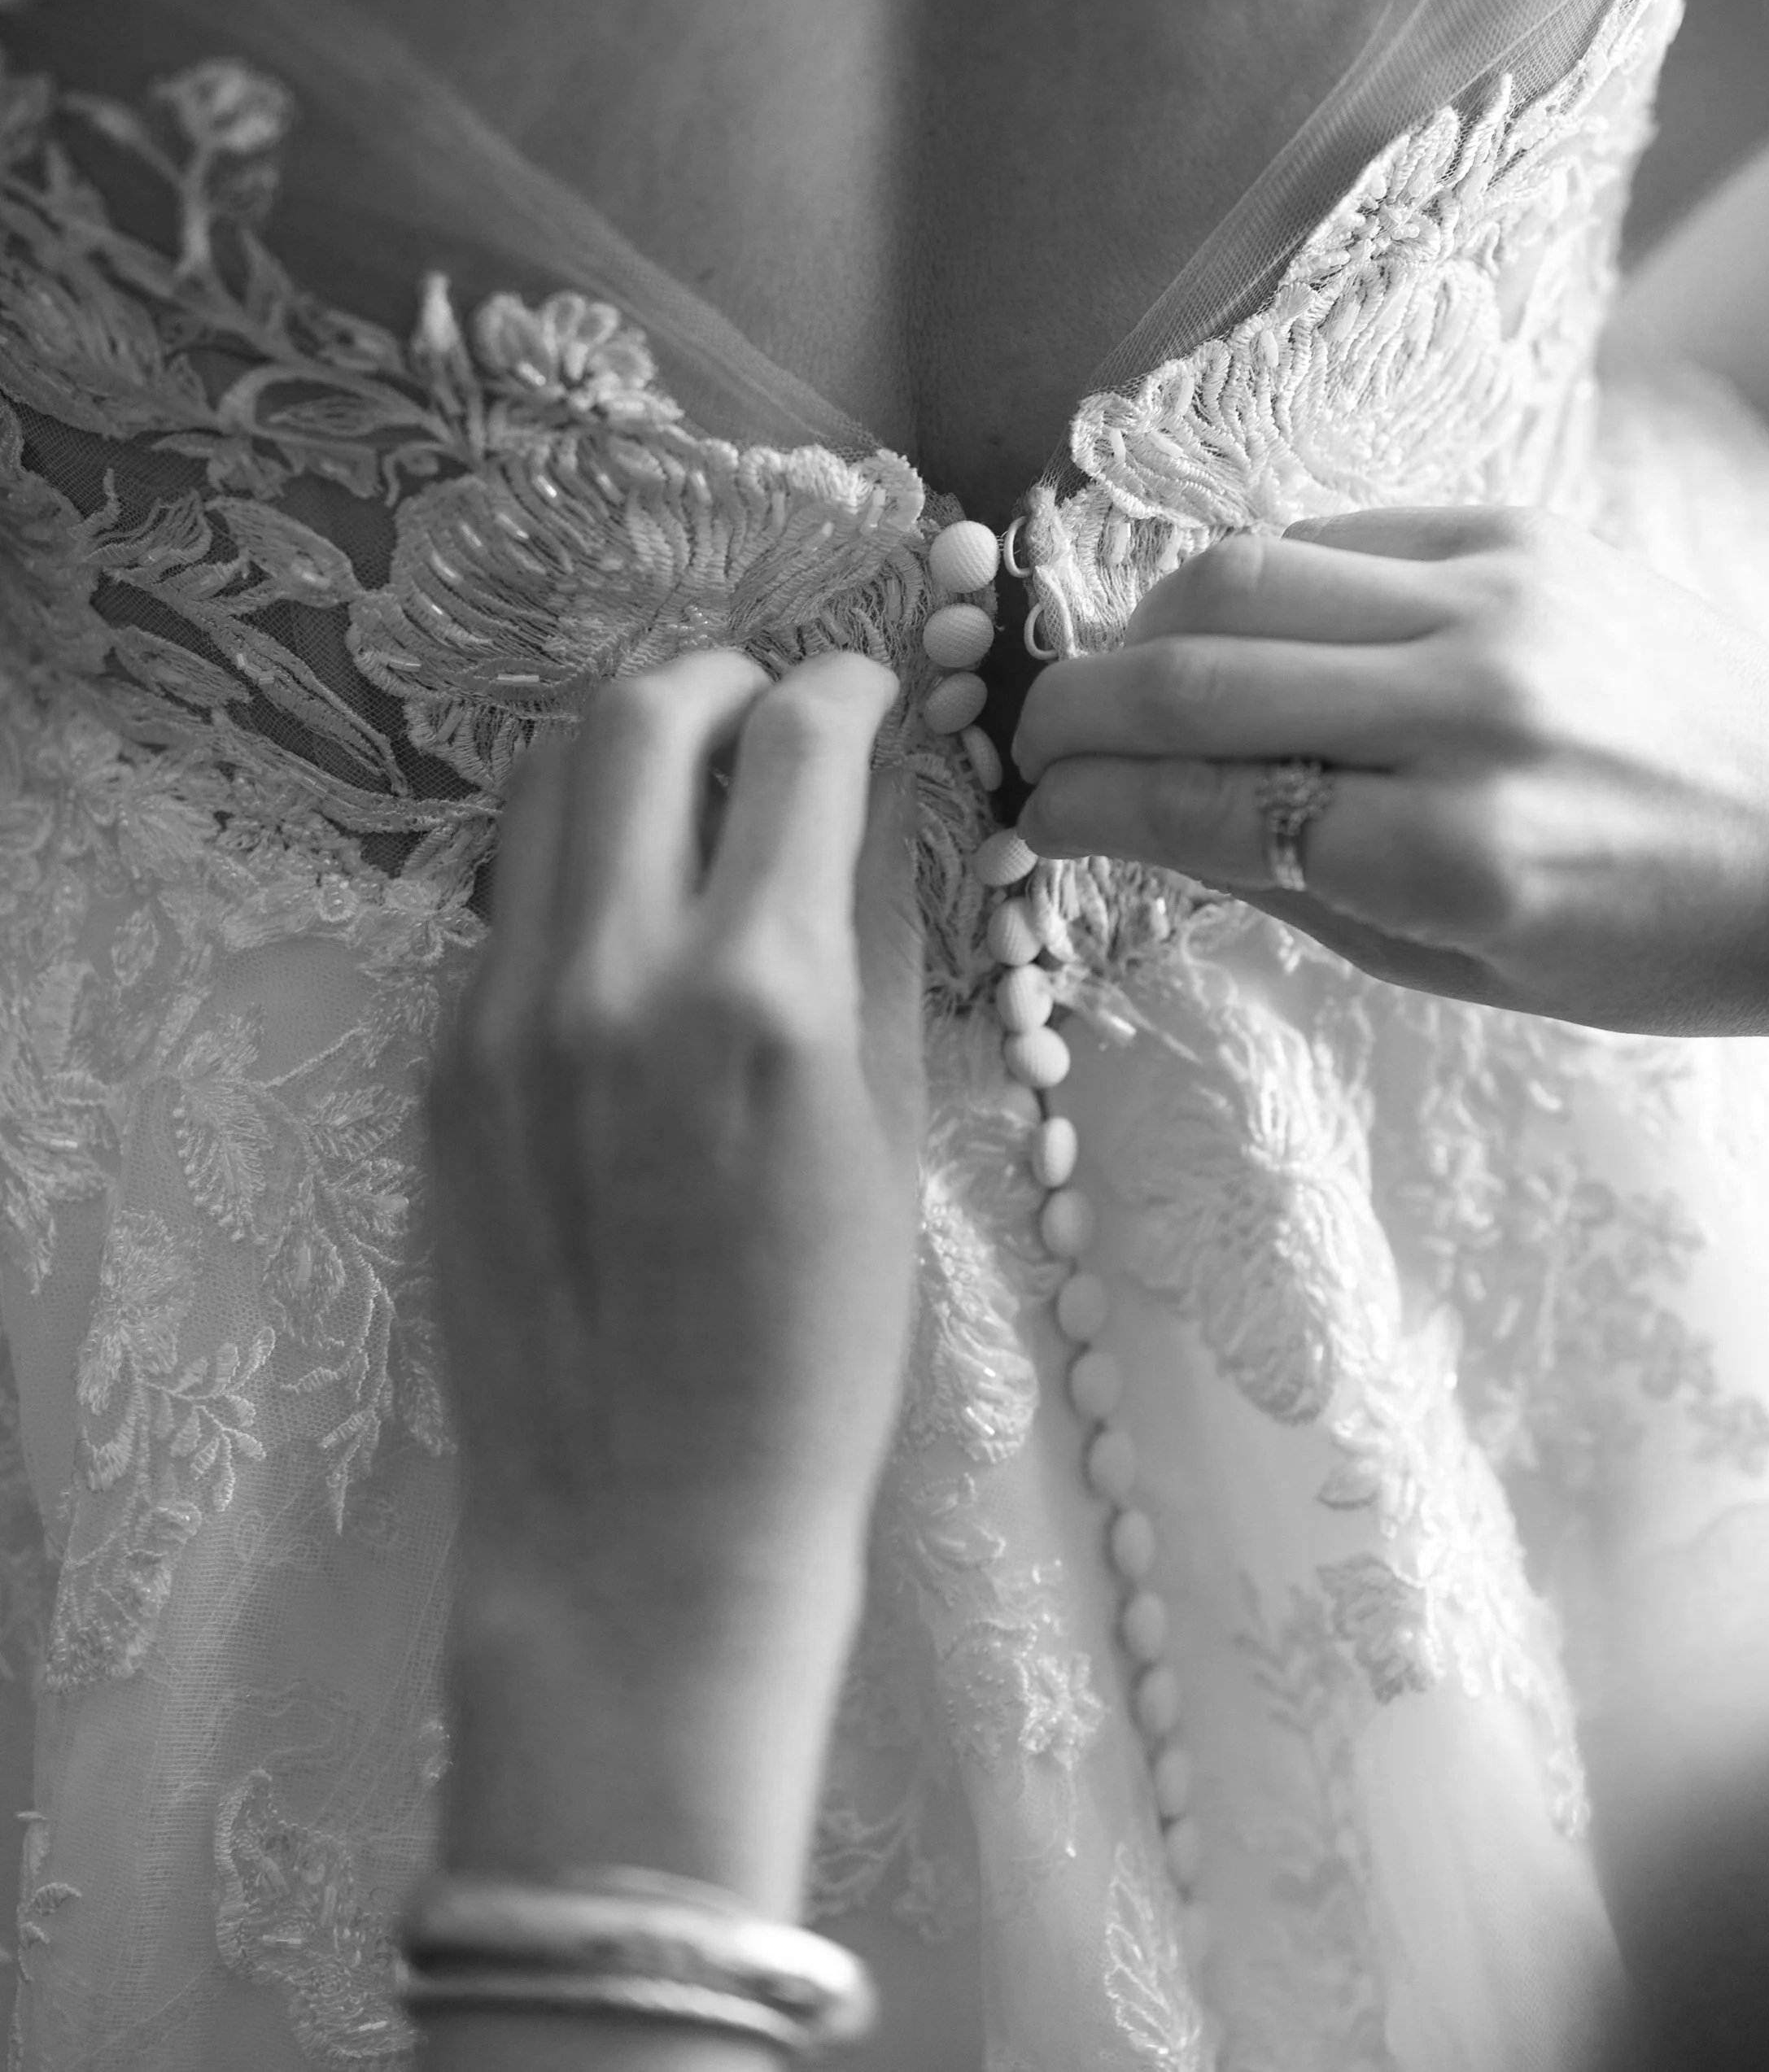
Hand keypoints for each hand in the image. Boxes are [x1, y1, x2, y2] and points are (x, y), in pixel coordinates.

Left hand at [427, 647, 922, 1902]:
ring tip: (687, 777)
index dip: (851, 688)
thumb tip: (883, 799)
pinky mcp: (442, 1062)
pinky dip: (577, 863)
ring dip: (628, 746)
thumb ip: (876, 941)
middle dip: (719, 676)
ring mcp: (506, 1015)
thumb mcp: (889, 1136)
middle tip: (767, 706)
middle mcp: (620, 975)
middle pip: (640, 716)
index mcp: (767, 998)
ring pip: (545, 787)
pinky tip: (628, 916)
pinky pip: (508, 902)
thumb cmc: (818, 1356)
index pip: (803, 745)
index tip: (873, 693)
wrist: (642, 1528)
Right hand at [1014, 508, 1768, 1047]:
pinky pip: (1334, 536)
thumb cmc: (1655, 941)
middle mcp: (1471, 708)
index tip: (1036, 819)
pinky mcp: (1519, 532)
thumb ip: (1296, 889)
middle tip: (1030, 743)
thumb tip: (1145, 819)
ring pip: (1244, 573)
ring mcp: (1497, 600)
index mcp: (1461, 853)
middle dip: (1074, 710)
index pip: (1205, 806)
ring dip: (1142, 626)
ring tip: (1116, 679)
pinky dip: (1255, 584)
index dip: (1089, 811)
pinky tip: (1233, 631)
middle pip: (1194, 673)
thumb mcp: (1464, 973)